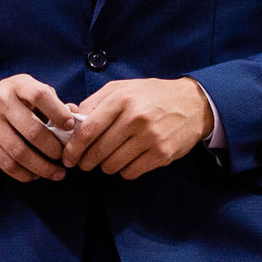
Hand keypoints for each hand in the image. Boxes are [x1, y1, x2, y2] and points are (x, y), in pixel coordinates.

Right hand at [0, 75, 75, 182]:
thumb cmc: (10, 99)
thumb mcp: (28, 90)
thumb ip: (52, 102)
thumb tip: (77, 118)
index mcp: (17, 85)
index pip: (40, 96)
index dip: (58, 112)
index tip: (70, 126)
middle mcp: (0, 102)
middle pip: (33, 131)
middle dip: (54, 149)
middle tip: (65, 157)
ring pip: (20, 152)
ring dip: (42, 167)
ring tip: (57, 173)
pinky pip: (7, 164)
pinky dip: (25, 173)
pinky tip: (36, 175)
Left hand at [63, 78, 212, 179]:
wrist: (193, 104)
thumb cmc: (151, 95)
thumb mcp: (122, 88)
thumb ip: (94, 102)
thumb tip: (69, 117)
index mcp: (122, 99)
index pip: (88, 130)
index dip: (74, 147)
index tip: (68, 157)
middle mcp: (136, 118)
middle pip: (98, 151)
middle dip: (86, 161)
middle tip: (84, 163)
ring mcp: (150, 137)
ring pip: (112, 165)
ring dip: (105, 166)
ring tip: (108, 158)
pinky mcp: (162, 154)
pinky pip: (130, 172)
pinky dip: (124, 170)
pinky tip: (127, 160)